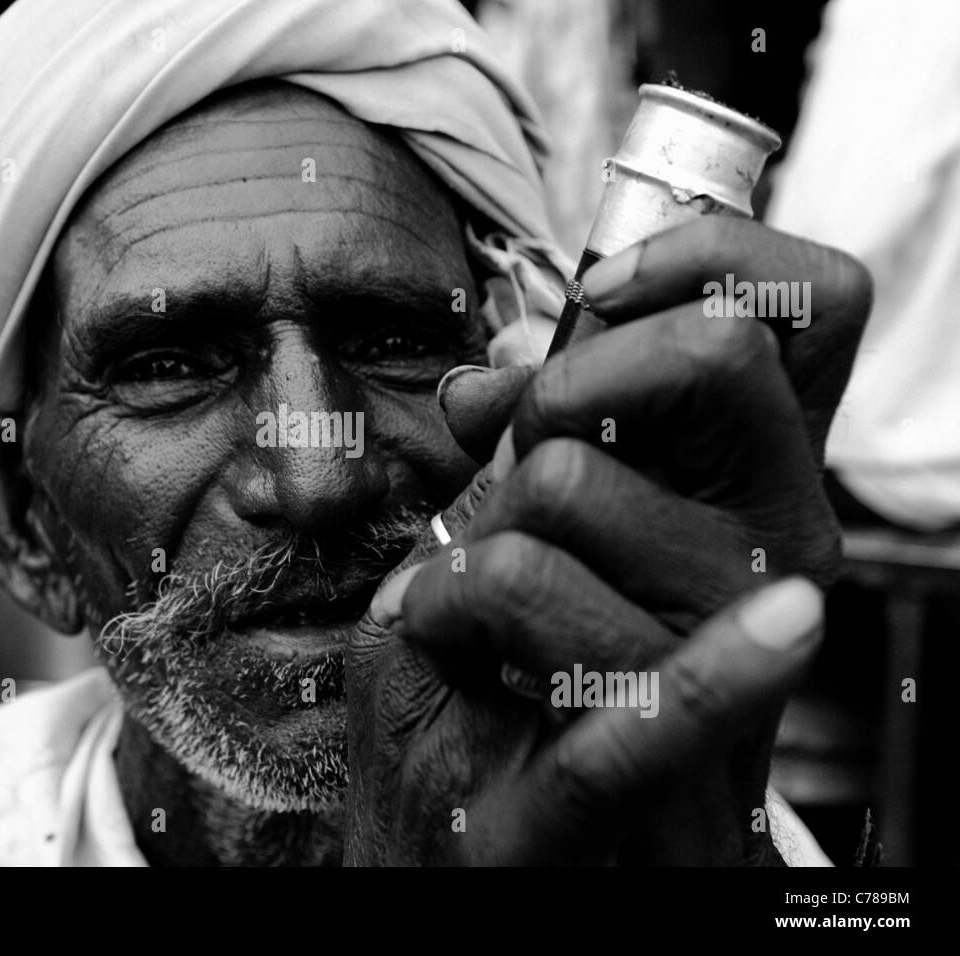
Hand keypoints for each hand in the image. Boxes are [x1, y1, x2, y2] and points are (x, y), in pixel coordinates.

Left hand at [345, 218, 869, 863]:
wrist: (572, 830)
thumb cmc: (561, 642)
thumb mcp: (559, 517)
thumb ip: (542, 426)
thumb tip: (484, 370)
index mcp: (762, 466)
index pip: (810, 299)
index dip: (710, 252)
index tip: (602, 287)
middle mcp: (784, 524)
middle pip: (715, 352)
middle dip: (564, 377)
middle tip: (518, 443)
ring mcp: (741, 614)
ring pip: (567, 476)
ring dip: (478, 516)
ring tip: (471, 588)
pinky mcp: (666, 707)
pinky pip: (543, 595)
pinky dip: (461, 595)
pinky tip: (446, 625)